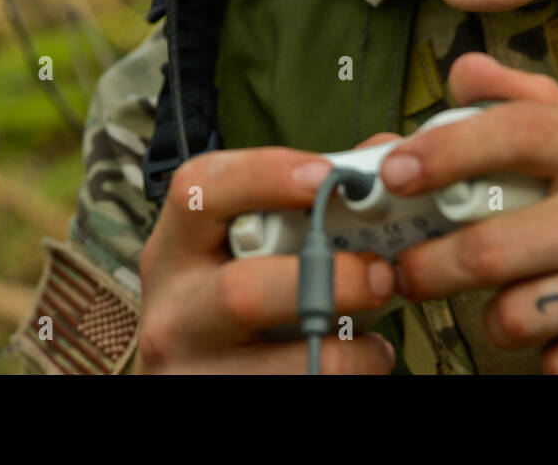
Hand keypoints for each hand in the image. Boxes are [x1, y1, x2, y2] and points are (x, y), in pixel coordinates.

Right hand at [137, 139, 398, 373]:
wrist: (209, 377)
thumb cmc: (241, 299)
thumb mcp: (251, 248)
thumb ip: (310, 201)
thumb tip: (384, 158)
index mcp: (177, 249)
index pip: (199, 191)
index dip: (264, 176)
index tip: (326, 176)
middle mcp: (173, 311)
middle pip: (242, 292)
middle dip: (327, 281)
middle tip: (383, 275)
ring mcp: (192, 369)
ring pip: (277, 364)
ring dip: (348, 352)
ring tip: (377, 342)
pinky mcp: (219, 400)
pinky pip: (298, 389)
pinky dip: (346, 378)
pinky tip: (361, 364)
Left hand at [380, 53, 557, 372]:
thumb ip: (539, 106)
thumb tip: (460, 75)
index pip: (517, 131)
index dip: (443, 151)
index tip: (393, 173)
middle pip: (494, 247)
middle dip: (431, 267)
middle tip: (410, 272)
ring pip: (519, 319)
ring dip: (500, 319)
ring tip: (521, 304)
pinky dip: (556, 357)